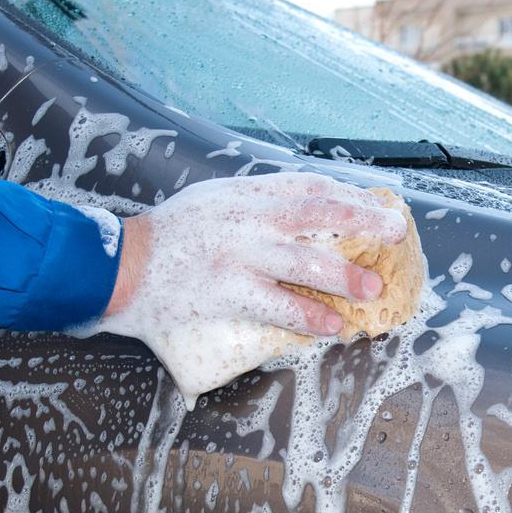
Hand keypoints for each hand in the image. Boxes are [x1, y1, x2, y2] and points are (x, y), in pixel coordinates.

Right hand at [99, 172, 407, 404]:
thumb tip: (307, 218)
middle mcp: (245, 220)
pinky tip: (333, 325)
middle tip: (395, 233)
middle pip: (317, 215)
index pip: (308, 187)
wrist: (117, 267)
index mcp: (244, 195)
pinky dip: (308, 316)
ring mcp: (237, 257)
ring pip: (304, 263)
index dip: (349, 194)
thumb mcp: (213, 203)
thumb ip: (255, 207)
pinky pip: (276, 305)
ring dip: (344, 277)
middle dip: (362, 222)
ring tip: (374, 289)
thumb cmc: (169, 238)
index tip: (379, 203)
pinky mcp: (225, 294)